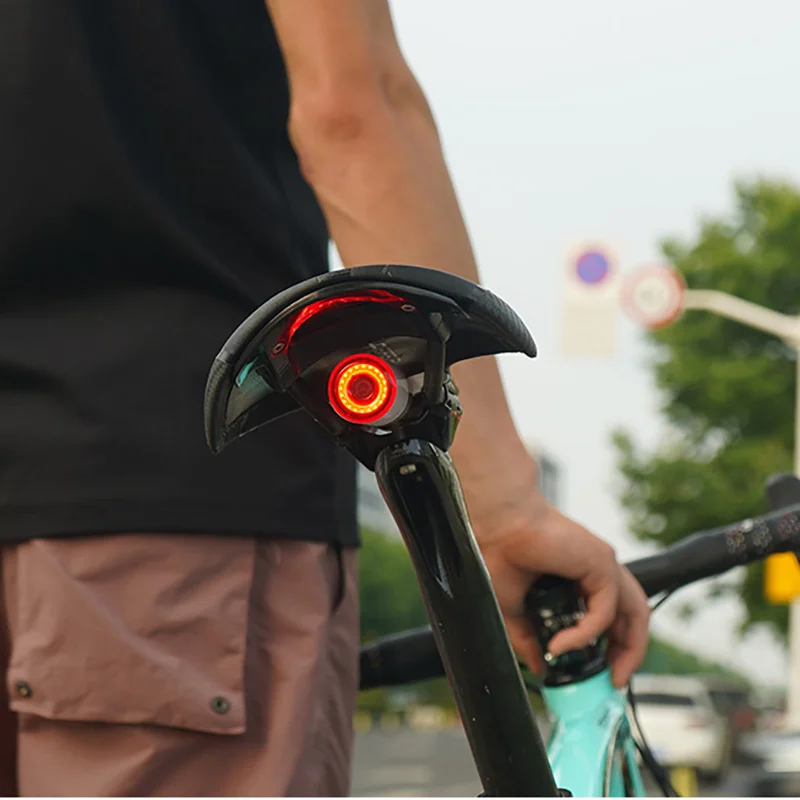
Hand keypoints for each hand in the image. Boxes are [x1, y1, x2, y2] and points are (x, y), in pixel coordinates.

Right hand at [468, 482, 649, 687]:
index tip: (600, 673)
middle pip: (631, 617)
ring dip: (630, 648)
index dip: (611, 646)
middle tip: (613, 681)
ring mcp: (603, 566)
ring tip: (611, 675)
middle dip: (629, 652)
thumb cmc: (500, 554)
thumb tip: (539, 667)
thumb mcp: (513, 609)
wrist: (497, 526)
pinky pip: (605, 610)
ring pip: (635, 612)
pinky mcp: (602, 563)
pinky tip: (562, 644)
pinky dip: (587, 633)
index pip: (611, 617)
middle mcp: (596, 571)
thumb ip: (528, 639)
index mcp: (578, 579)